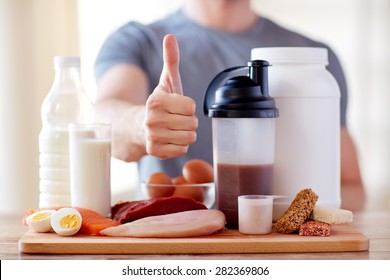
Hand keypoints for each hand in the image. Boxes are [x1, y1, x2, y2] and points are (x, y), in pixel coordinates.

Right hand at [144, 34, 197, 158]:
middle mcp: (151, 119)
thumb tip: (170, 37)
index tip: (176, 106)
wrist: (137, 125)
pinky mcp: (154, 151)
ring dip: (185, 134)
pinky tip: (169, 139)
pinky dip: (179, 146)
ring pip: (189, 138)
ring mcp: (152, 136)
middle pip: (192, 123)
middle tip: (175, 119)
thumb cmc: (159, 104)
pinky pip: (182, 150)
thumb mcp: (166, 82)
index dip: (187, 106)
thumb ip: (171, 60)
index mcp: (156, 100)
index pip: (191, 107)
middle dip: (188, 121)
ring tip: (173, 129)